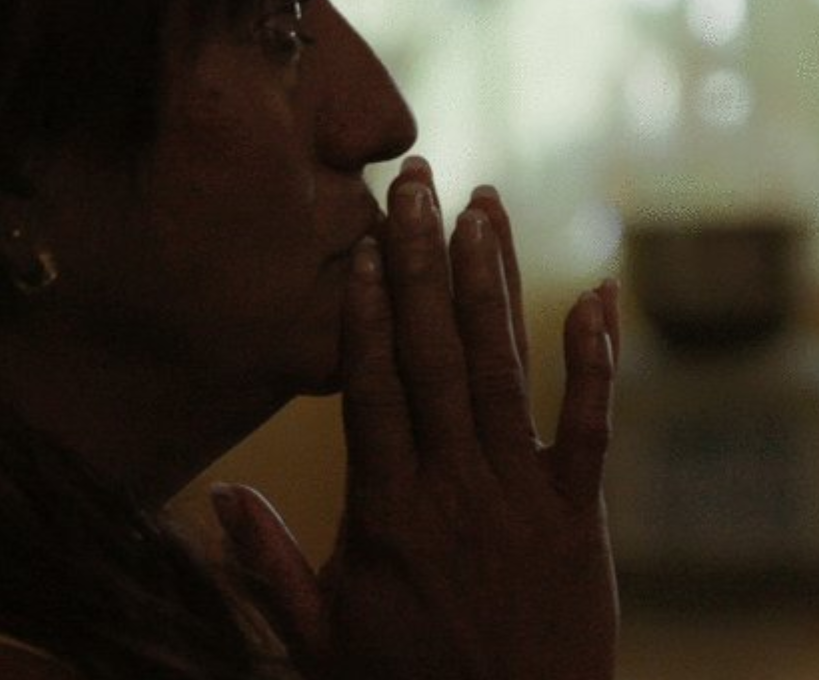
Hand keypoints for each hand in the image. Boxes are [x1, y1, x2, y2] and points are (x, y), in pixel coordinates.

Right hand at [213, 157, 619, 679]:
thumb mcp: (317, 637)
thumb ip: (268, 563)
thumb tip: (219, 492)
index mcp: (386, 511)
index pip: (371, 387)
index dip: (369, 309)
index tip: (364, 242)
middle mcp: (453, 489)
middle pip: (434, 356)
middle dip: (423, 262)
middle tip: (416, 183)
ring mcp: (521, 497)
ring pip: (503, 372)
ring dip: (493, 283)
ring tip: (482, 207)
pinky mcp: (578, 516)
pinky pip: (592, 428)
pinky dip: (596, 362)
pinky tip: (599, 295)